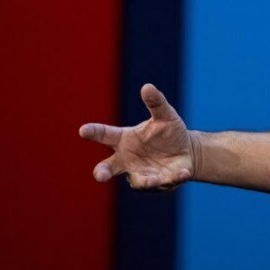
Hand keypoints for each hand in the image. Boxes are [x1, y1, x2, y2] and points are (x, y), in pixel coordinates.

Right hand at [79, 83, 195, 190]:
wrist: (186, 151)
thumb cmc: (168, 132)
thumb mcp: (165, 115)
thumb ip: (156, 103)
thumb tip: (147, 86)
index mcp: (124, 140)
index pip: (105, 135)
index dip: (93, 132)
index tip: (83, 130)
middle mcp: (128, 160)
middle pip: (109, 167)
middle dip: (103, 172)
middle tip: (100, 175)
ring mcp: (143, 173)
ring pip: (138, 180)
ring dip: (145, 180)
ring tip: (153, 180)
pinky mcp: (161, 182)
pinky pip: (165, 182)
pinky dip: (174, 178)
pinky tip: (183, 173)